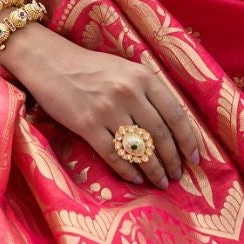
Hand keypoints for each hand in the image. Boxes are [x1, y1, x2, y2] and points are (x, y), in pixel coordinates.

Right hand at [4, 29, 200, 189]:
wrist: (50, 62)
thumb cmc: (90, 67)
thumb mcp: (125, 69)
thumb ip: (148, 91)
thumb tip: (172, 124)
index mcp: (142, 76)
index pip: (175, 114)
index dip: (187, 140)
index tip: (194, 158)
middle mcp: (128, 92)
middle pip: (160, 135)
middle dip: (172, 160)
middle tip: (176, 175)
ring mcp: (107, 109)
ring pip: (140, 148)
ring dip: (154, 170)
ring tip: (160, 181)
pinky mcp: (87, 125)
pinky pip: (114, 155)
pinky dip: (128, 171)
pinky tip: (136, 179)